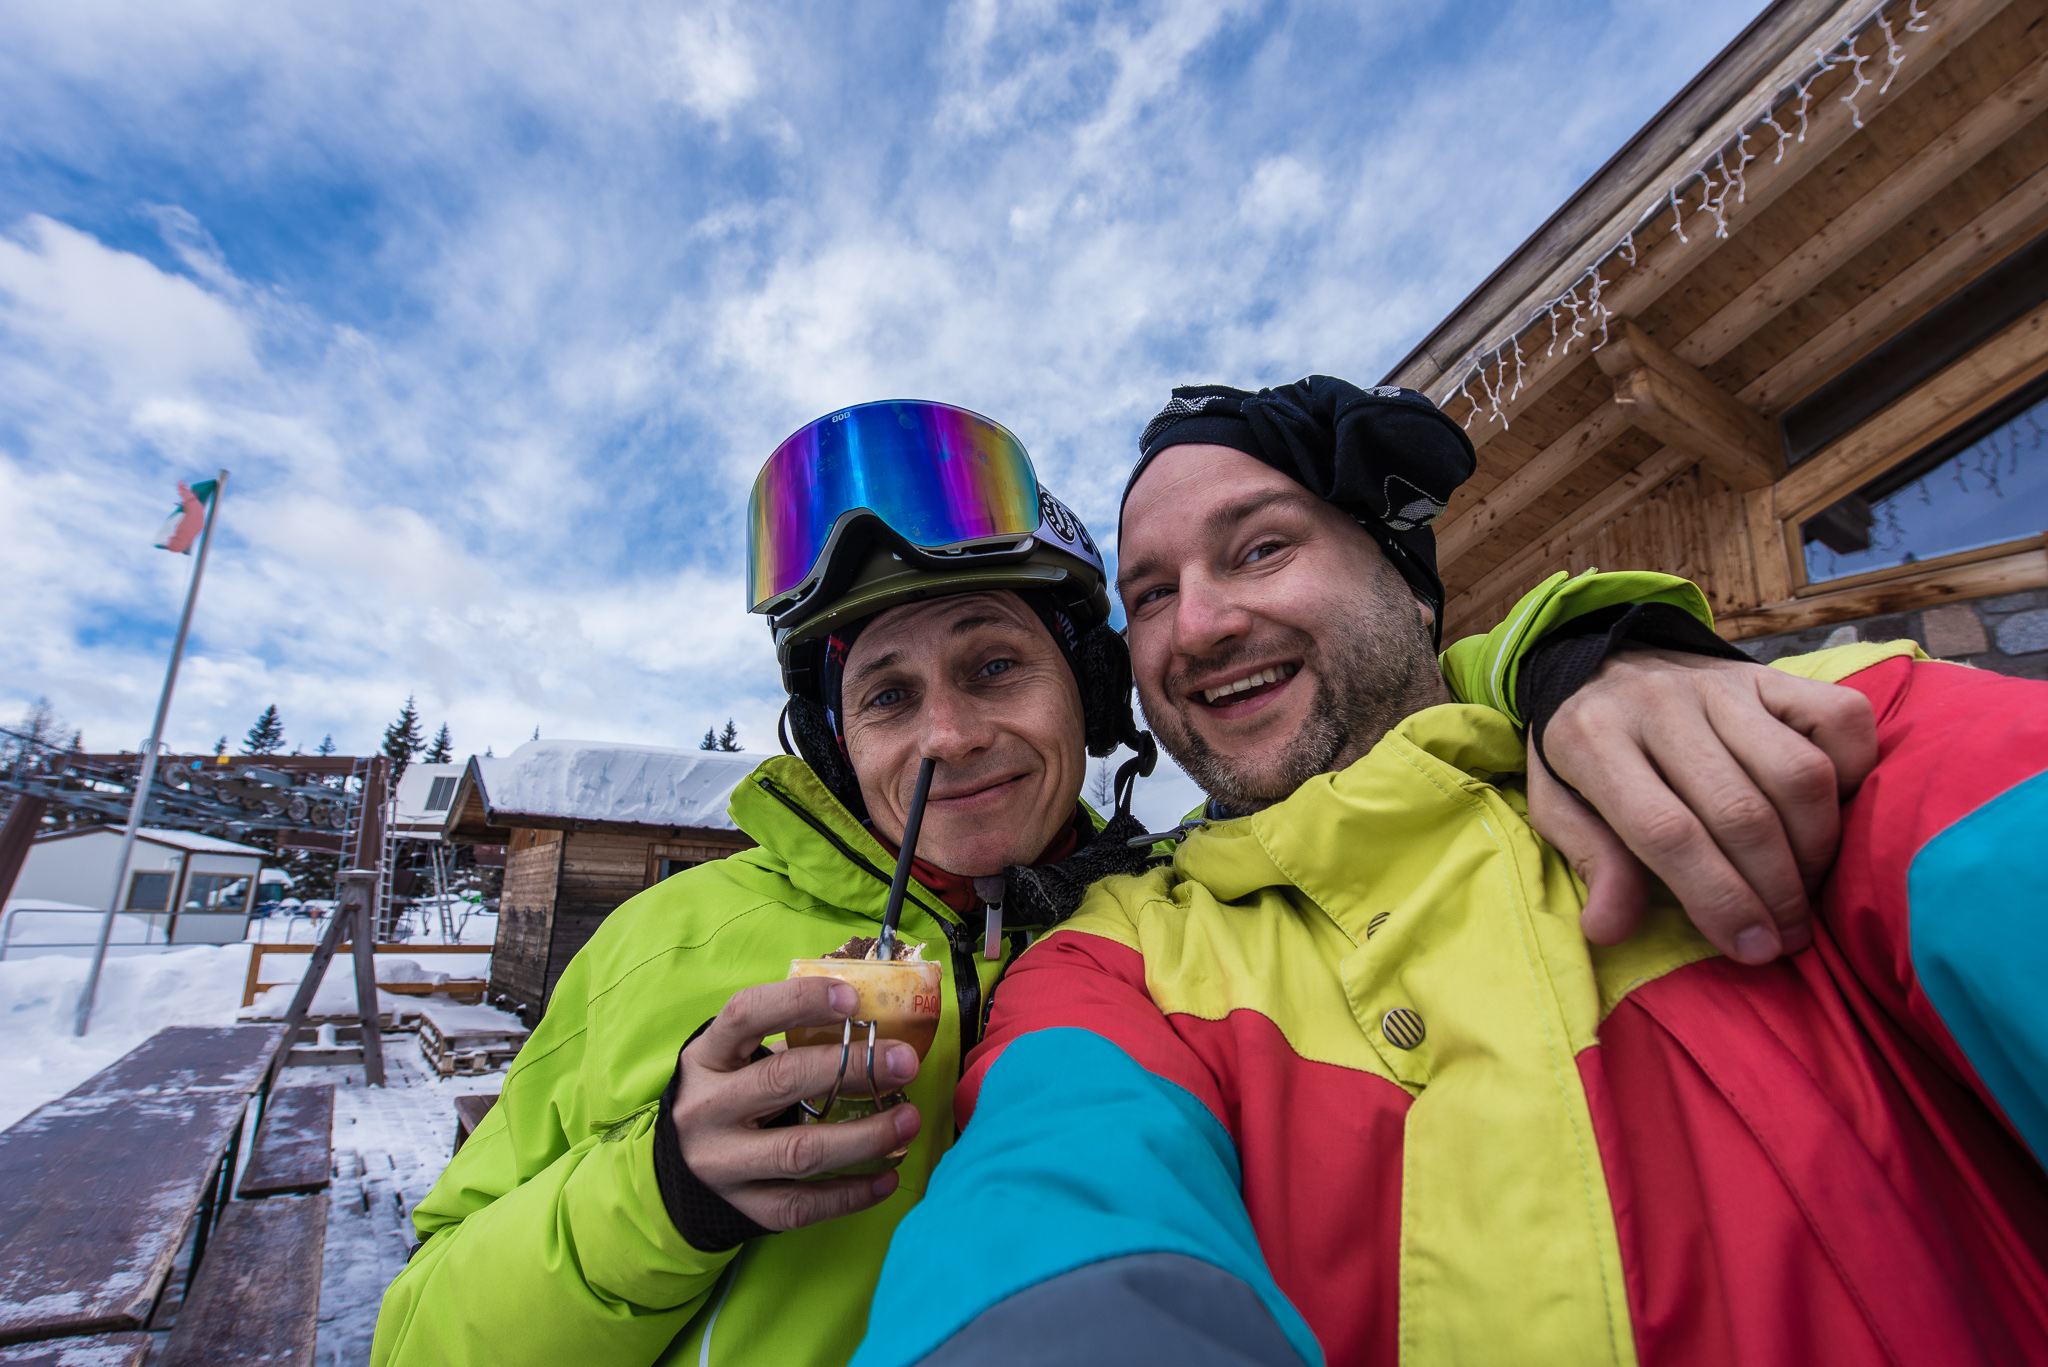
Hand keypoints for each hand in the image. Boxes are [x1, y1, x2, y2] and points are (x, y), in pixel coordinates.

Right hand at [673, 977, 921, 1230]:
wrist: (682, 1163)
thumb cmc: (731, 1093)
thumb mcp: (739, 1057)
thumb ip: (791, 1039)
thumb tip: (877, 1025)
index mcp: (707, 1056)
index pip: (745, 1015)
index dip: (798, 1001)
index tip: (852, 999)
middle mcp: (707, 1108)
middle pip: (782, 1082)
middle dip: (851, 1069)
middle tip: (905, 1062)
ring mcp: (721, 1163)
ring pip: (799, 1152)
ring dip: (864, 1136)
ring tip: (909, 1120)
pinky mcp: (742, 1207)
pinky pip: (802, 1206)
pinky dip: (851, 1194)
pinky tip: (888, 1177)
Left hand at [1528, 646, 1876, 964]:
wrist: (1596, 665)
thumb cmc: (1585, 756)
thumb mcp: (1557, 808)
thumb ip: (1590, 862)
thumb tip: (1610, 929)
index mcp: (1592, 741)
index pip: (1666, 832)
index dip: (1717, 900)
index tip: (1751, 949)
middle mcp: (1659, 704)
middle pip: (1740, 812)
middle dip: (1774, 891)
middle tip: (1786, 935)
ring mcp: (1718, 683)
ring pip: (1798, 773)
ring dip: (1815, 847)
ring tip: (1803, 886)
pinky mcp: (1767, 673)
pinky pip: (1841, 719)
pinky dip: (1853, 772)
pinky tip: (1826, 814)